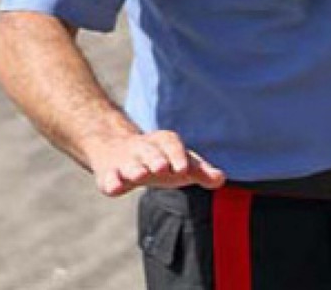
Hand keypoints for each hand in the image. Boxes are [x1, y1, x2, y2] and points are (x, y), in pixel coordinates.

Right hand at [86, 130, 225, 196]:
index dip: (177, 155)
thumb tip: (221, 179)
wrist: (116, 150)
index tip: (183, 170)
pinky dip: (111, 181)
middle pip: (149, 152)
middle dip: (155, 159)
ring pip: (129, 164)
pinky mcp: (109, 174)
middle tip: (161, 168)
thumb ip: (200, 171)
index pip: (171, 144)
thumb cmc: (158, 160)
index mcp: (162, 143)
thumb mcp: (179, 164)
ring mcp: (124, 161)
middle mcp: (143, 149)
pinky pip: (109, 177)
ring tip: (139, 175)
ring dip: (134, 169)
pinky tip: (115, 187)